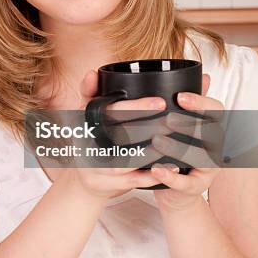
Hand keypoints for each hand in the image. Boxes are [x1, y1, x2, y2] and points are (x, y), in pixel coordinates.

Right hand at [66, 69, 168, 199]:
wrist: (83, 180)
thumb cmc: (91, 142)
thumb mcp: (85, 116)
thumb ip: (90, 93)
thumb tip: (93, 72)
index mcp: (83, 122)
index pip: (110, 111)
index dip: (135, 106)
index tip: (160, 101)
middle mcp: (86, 144)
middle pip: (121, 134)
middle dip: (149, 126)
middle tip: (172, 119)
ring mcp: (95, 166)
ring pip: (128, 159)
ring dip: (153, 151)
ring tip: (174, 140)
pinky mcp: (105, 184)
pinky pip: (132, 180)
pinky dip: (152, 174)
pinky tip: (172, 166)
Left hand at [149, 73, 223, 210]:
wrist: (175, 189)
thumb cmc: (177, 150)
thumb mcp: (183, 126)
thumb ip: (191, 103)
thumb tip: (204, 76)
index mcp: (213, 128)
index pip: (217, 111)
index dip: (201, 102)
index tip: (180, 96)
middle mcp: (216, 148)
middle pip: (211, 133)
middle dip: (190, 124)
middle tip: (167, 119)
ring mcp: (209, 169)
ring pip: (200, 158)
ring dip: (178, 149)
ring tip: (156, 141)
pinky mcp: (196, 188)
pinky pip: (186, 184)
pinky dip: (171, 177)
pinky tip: (156, 169)